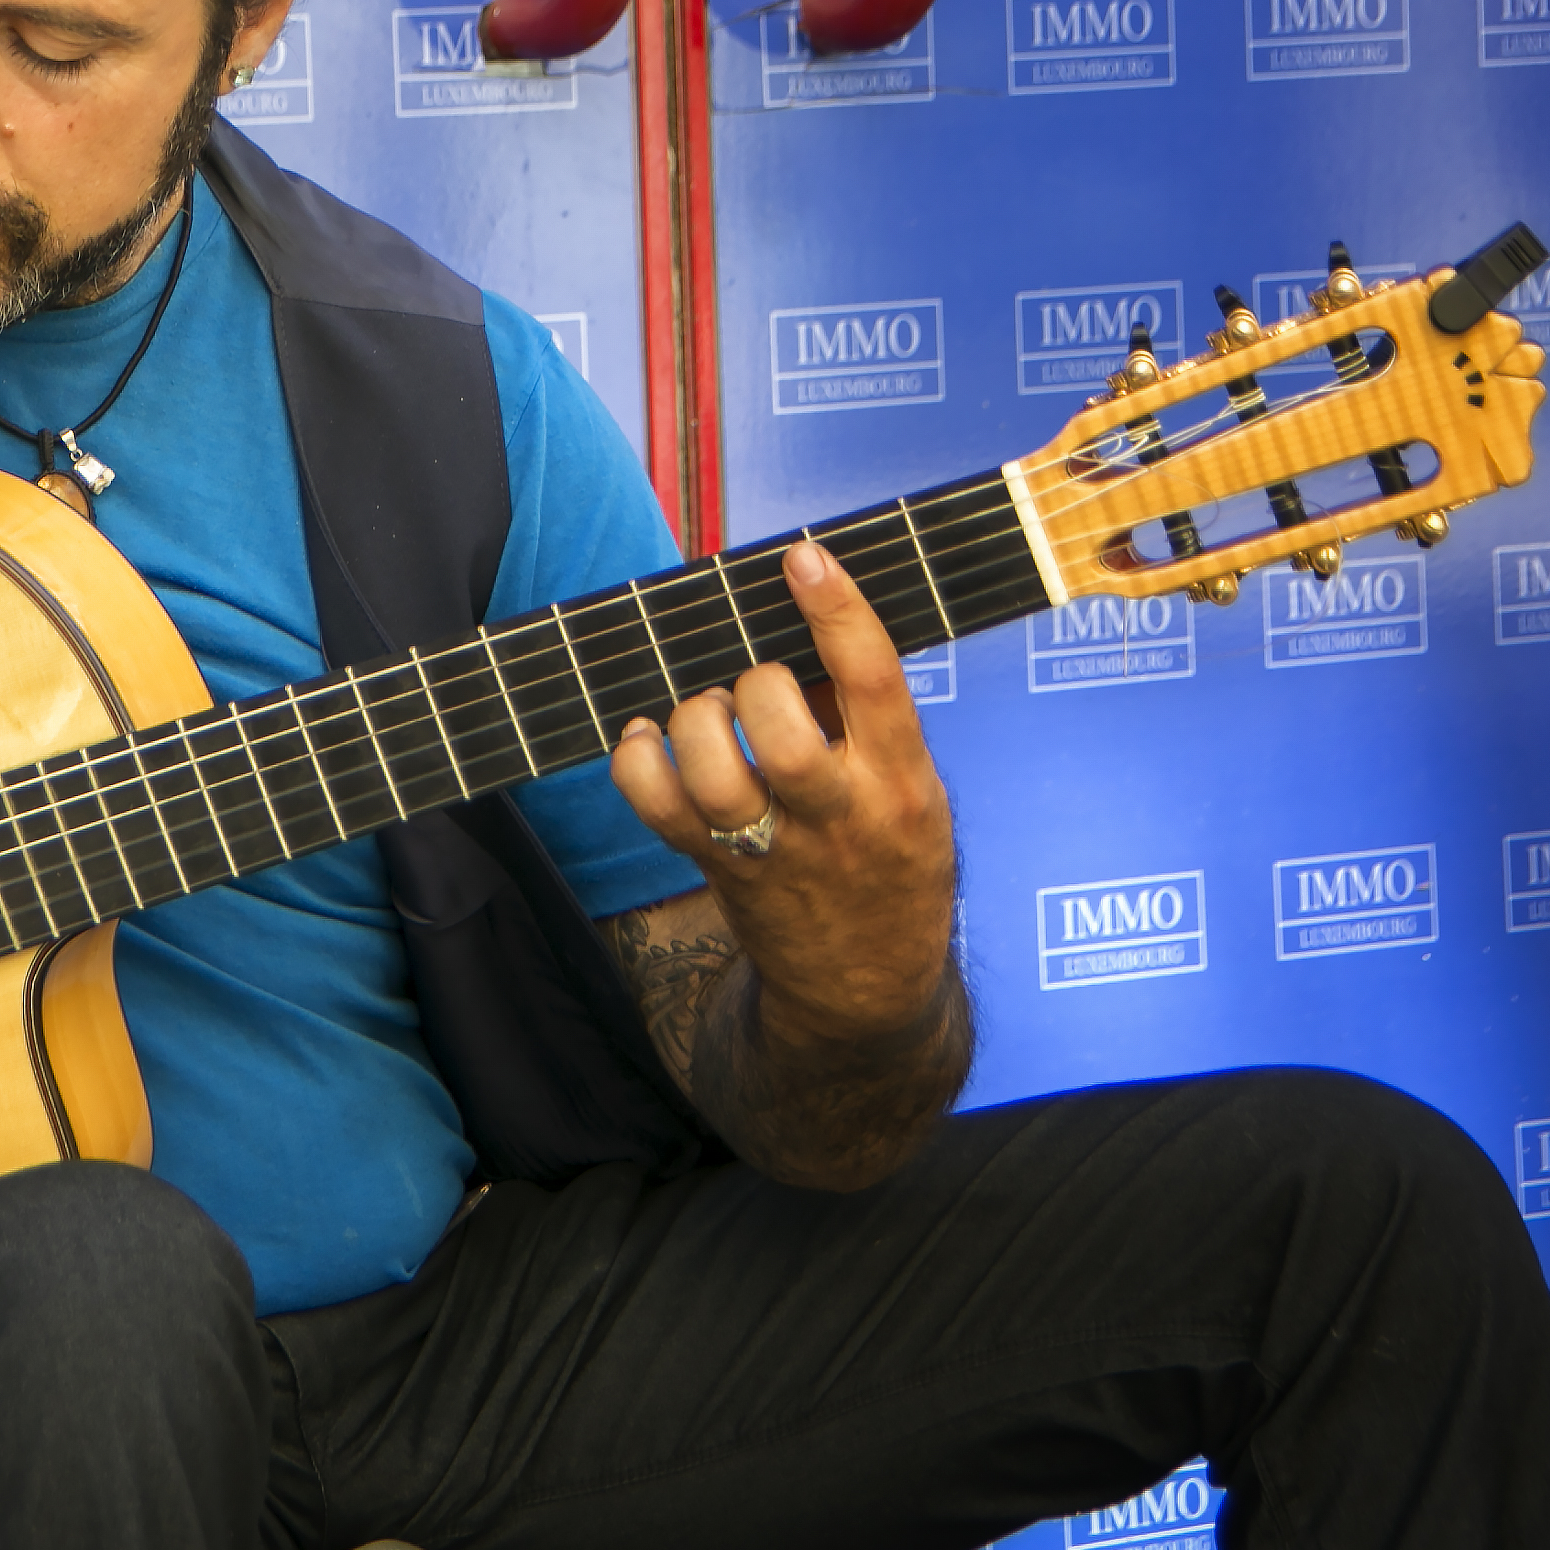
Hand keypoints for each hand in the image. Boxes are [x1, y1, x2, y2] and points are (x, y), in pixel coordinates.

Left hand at [608, 538, 955, 1046]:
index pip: (876, 683)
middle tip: (753, 682)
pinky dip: (636, 760)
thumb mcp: (912, 793)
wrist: (865, 991)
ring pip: (713, 770)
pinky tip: (646, 740)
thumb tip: (795, 622)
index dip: (837, 611)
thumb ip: (863, 717)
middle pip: (781, 729)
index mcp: (902, 783)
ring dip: (694, 718)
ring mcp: (774, 850)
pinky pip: (657, 809)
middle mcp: (840, 817)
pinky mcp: (719, 871)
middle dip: (754, 683)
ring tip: (703, 711)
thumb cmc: (888, 865)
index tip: (803, 557)